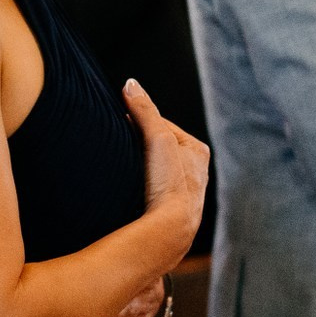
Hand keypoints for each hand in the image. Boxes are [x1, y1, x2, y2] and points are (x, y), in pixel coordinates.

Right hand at [125, 79, 208, 247]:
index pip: (161, 126)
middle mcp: (194, 173)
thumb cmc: (170, 184)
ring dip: (137, 168)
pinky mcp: (167, 214)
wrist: (168, 232)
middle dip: (138, 146)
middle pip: (158, 149)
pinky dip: (137, 188)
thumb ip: (144, 110)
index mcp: (197, 152)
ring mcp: (181, 195)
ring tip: (120, 169)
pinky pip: (148, 191)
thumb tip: (130, 84)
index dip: (138, 122)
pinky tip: (127, 192)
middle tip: (117, 146)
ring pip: (153, 171)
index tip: (117, 122)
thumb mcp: (158, 138)